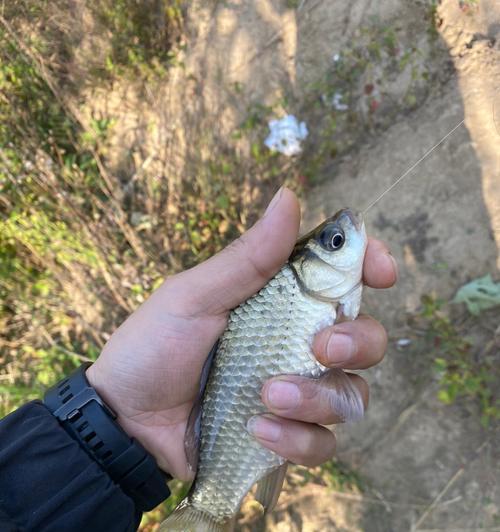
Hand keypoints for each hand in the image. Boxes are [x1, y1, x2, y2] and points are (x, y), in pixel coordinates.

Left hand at [87, 188, 396, 479]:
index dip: (370, 267)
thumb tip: (289, 196)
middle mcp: (297, 342)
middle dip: (356, 342)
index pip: (343, 277)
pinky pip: (322, 443)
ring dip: (316, 397)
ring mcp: (296, 390)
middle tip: (321, 346)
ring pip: (351, 396)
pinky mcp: (286, 435)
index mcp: (279, 300)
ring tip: (267, 395)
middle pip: (366, 338)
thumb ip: (247, 257)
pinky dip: (297, 439)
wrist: (126, 419)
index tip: (381, 273)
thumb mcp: (195, 295)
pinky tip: (257, 431)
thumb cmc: (155, 345)